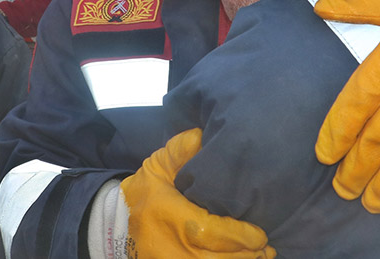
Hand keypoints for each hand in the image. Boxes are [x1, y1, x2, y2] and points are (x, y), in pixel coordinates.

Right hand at [121, 128, 276, 258]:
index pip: (212, 232)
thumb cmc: (142, 195)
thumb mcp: (157, 167)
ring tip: (261, 256)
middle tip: (267, 247)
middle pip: (219, 258)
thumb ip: (180, 151)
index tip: (260, 234)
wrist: (113, 228)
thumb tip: (203, 134)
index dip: (240, 236)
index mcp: (175, 219)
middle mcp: (176, 248)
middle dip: (247, 254)